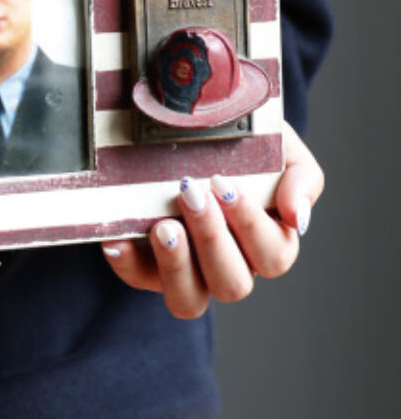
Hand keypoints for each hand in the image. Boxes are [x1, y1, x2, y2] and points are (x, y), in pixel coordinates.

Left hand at [101, 122, 322, 318]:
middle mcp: (230, 263)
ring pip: (189, 300)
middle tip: (190, 193)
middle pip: (233, 284)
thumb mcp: (278, 146)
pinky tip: (118, 238)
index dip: (251, 227)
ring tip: (163, 226)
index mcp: (267, 240)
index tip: (224, 184)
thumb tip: (298, 218)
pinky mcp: (147, 262)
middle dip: (212, 239)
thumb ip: (301, 178)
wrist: (188, 117)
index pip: (273, 256)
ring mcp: (188, 268)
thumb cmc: (242, 140)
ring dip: (177, 266)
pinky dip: (127, 263)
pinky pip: (138, 278)